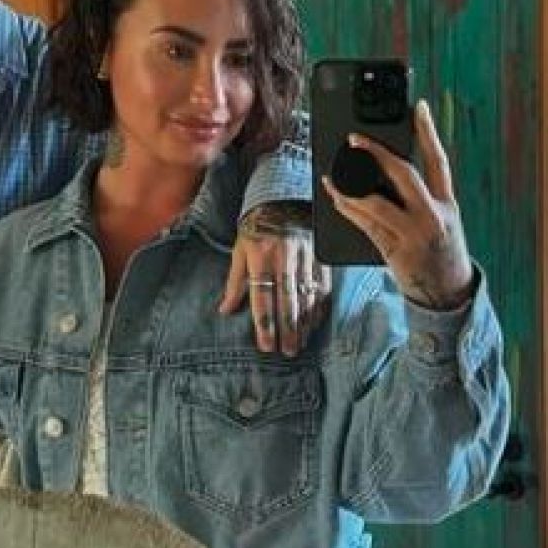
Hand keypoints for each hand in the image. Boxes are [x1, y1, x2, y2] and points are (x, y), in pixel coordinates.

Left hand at [220, 203, 330, 355]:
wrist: (282, 197)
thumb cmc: (256, 227)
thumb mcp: (240, 250)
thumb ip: (235, 282)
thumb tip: (225, 310)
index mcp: (260, 256)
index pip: (262, 297)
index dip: (265, 323)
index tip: (266, 345)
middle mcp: (284, 257)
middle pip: (287, 300)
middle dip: (288, 329)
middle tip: (288, 351)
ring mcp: (305, 256)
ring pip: (307, 295)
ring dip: (305, 322)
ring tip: (302, 342)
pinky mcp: (320, 255)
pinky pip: (322, 285)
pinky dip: (319, 306)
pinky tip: (315, 321)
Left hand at [321, 99, 473, 309]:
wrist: (448, 294)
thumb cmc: (441, 252)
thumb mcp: (442, 220)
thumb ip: (421, 197)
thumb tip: (384, 171)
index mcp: (447, 203)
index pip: (439, 160)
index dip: (428, 131)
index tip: (417, 107)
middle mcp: (434, 216)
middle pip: (404, 174)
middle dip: (376, 152)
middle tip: (354, 137)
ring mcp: (414, 234)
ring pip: (376, 201)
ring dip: (349, 186)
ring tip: (331, 176)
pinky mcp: (395, 250)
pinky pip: (365, 225)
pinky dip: (348, 210)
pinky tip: (336, 199)